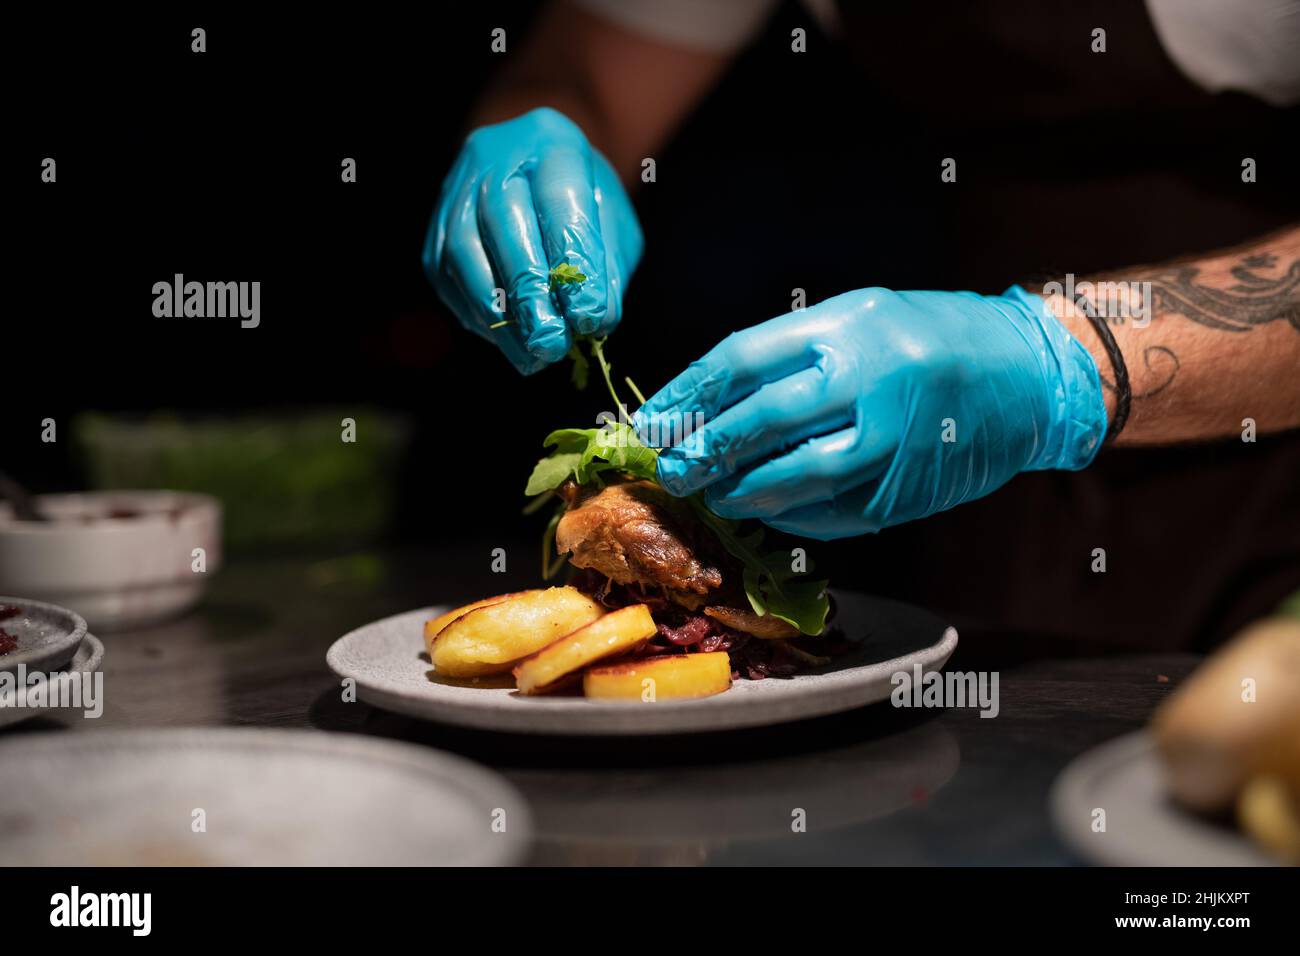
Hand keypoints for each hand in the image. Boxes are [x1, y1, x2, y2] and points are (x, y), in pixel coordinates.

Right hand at [422, 108, 642, 373]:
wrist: (535, 175)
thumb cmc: (584, 205)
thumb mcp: (614, 225)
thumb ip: (607, 267)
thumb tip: (594, 320)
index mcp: (552, 142)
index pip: (560, 201)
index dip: (574, 263)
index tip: (589, 318)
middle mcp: (494, 156)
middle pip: (503, 221)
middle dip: (527, 292)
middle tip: (551, 343)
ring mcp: (455, 189)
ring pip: (463, 251)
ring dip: (497, 314)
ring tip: (531, 355)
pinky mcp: (434, 227)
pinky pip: (446, 275)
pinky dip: (477, 314)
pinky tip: (508, 340)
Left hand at [636, 286, 1106, 538]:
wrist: (1028, 375)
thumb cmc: (931, 337)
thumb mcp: (859, 317)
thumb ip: (793, 355)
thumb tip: (711, 402)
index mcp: (846, 327)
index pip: (740, 361)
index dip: (686, 397)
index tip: (649, 424)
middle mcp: (866, 381)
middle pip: (759, 422)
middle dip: (703, 452)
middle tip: (671, 471)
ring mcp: (889, 441)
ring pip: (792, 478)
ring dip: (741, 492)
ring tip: (714, 495)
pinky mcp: (905, 491)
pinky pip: (831, 513)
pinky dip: (791, 516)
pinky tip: (768, 512)